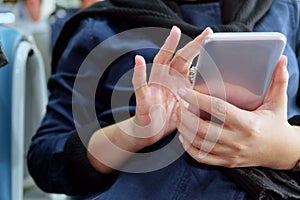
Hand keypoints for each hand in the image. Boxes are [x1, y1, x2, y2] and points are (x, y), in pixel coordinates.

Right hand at [128, 26, 212, 148]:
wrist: (151, 133)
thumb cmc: (169, 118)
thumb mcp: (187, 106)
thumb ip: (196, 95)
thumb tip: (216, 89)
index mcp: (177, 80)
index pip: (188, 60)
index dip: (198, 49)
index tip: (211, 35)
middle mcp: (166, 78)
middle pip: (179, 57)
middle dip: (193, 45)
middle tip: (206, 32)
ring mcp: (154, 85)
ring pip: (161, 63)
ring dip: (168, 47)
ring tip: (175, 34)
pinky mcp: (143, 97)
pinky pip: (140, 84)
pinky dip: (139, 72)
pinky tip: (139, 60)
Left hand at [176, 56, 299, 169]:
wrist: (280, 152)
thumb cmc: (275, 124)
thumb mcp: (278, 103)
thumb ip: (278, 81)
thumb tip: (281, 60)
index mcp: (248, 124)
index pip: (218, 109)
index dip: (198, 99)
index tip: (184, 90)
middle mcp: (237, 140)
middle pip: (203, 129)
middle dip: (186, 116)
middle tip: (178, 104)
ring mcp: (230, 154)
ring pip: (199, 144)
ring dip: (184, 130)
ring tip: (178, 116)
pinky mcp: (225, 162)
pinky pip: (202, 157)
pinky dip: (189, 147)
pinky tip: (184, 135)